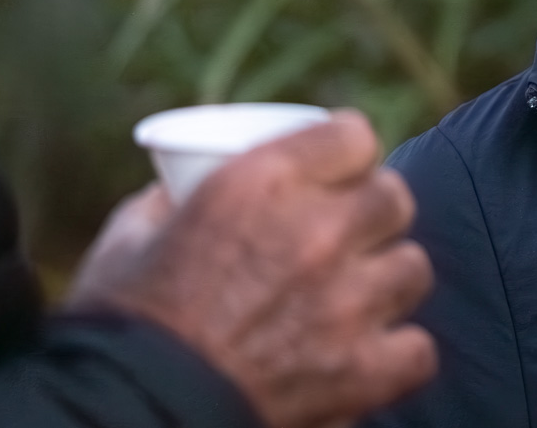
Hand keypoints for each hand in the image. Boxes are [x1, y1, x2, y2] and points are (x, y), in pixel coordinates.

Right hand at [69, 109, 437, 427]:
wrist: (129, 416)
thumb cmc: (118, 329)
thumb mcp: (130, 238)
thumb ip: (170, 201)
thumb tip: (181, 188)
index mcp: (262, 183)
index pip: (355, 136)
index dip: (349, 152)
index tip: (341, 168)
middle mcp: (316, 232)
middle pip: (393, 197)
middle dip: (372, 214)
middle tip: (347, 236)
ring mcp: (346, 302)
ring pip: (412, 268)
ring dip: (386, 280)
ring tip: (354, 297)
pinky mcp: (361, 370)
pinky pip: (418, 347)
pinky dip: (396, 353)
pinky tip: (366, 355)